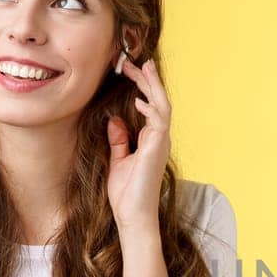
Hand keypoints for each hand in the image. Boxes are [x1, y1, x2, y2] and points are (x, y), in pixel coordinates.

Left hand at [105, 57, 170, 231]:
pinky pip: (159, 123)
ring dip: (152, 87)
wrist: (133, 214)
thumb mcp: (118, 159)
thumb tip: (114, 120)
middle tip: (137, 61)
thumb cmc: (126, 192)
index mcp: (151, 139)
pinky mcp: (157, 149)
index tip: (130, 70)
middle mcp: (159, 138)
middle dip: (148, 80)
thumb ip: (119, 139)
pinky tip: (139, 99)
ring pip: (162, 106)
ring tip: (142, 68)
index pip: (151, 106)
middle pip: (158, 101)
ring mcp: (160, 143)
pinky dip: (151, 109)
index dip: (142, 87)